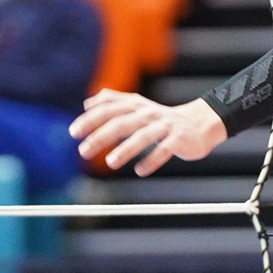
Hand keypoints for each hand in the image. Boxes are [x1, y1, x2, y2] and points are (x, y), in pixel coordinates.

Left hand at [69, 92, 225, 176]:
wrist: (199, 124)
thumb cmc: (163, 118)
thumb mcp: (138, 106)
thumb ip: (113, 101)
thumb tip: (87, 102)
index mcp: (136, 105)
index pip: (109, 109)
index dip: (90, 119)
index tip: (73, 132)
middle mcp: (148, 113)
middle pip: (121, 122)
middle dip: (100, 136)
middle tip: (83, 151)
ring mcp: (165, 125)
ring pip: (143, 136)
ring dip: (125, 149)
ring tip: (111, 162)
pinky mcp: (179, 138)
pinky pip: (165, 149)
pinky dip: (152, 160)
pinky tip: (141, 171)